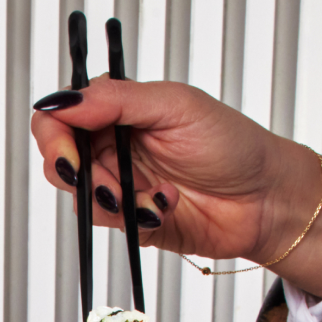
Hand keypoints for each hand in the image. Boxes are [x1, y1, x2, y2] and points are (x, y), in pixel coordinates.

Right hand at [30, 77, 321, 297]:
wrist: (265, 200)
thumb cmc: (233, 145)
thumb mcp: (175, 105)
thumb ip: (115, 99)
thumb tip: (65, 100)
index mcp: (119, 109)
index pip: (61, 114)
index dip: (56, 131)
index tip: (71, 148)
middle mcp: (113, 145)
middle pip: (60, 157)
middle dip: (82, 172)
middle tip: (110, 181)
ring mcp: (119, 183)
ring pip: (78, 194)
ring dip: (113, 196)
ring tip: (153, 193)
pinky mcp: (127, 218)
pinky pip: (104, 222)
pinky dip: (132, 216)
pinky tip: (163, 206)